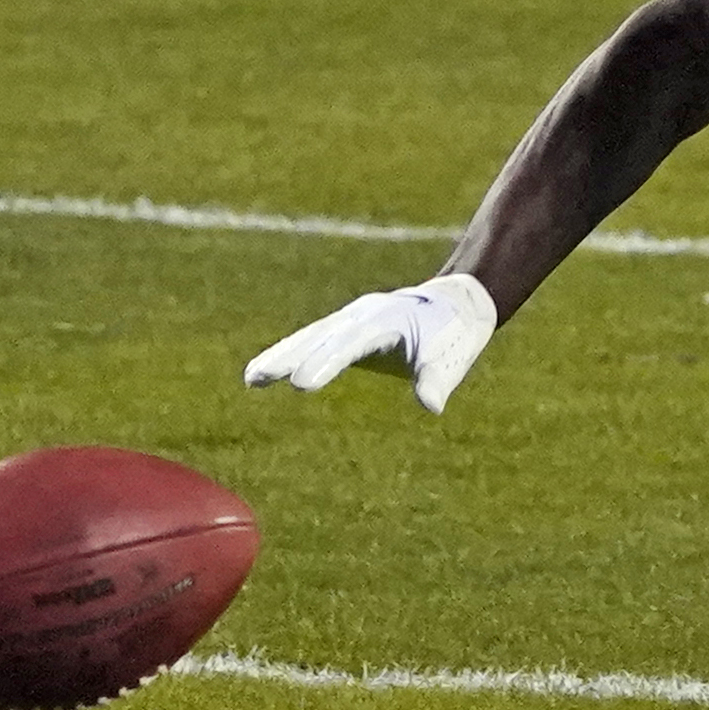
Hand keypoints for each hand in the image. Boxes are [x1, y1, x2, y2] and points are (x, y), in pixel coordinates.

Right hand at [243, 272, 498, 414]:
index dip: (326, 361)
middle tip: (259, 377)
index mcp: (388, 319)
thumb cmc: (454, 335)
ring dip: (280, 356)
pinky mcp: (344, 329)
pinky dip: (288, 354)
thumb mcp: (452, 358)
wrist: (457, 303)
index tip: (302, 383)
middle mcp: (362, 315)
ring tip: (252, 378)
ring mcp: (350, 319)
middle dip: (290, 357)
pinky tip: (262, 374)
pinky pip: (311, 341)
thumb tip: (432, 406)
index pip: (352, 342)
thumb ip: (438, 379)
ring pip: (309, 337)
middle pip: (320, 336)